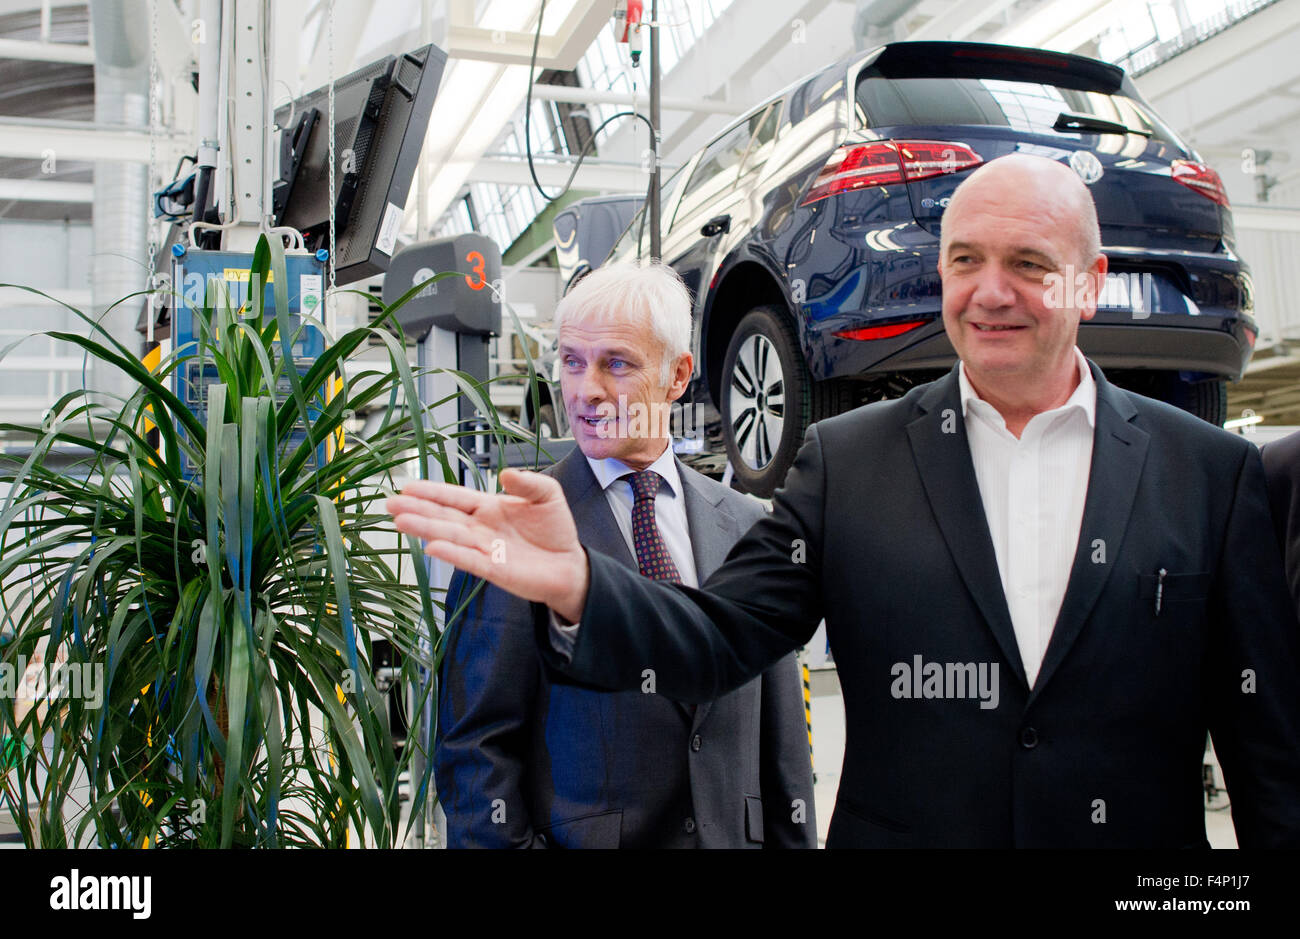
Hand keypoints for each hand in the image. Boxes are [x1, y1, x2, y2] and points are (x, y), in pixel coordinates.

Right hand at [386, 469, 589, 621]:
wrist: (569, 563)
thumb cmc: (554, 528)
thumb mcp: (547, 494)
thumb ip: (528, 481)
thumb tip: (505, 473)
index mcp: (487, 507)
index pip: (454, 497)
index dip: (432, 492)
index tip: (407, 486)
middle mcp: (479, 528)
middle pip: (443, 516)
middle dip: (417, 510)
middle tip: (390, 504)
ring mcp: (483, 548)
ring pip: (450, 537)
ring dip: (426, 530)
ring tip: (401, 522)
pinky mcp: (493, 569)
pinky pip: (469, 560)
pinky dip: (452, 555)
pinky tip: (433, 548)